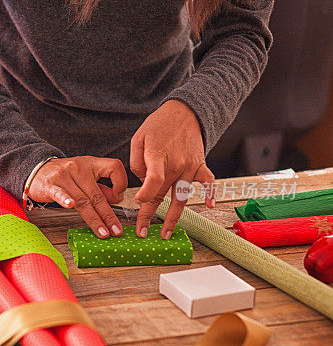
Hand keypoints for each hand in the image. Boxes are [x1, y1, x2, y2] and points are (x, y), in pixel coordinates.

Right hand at [27, 156, 127, 237]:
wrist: (37, 169)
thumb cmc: (66, 175)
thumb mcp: (86, 176)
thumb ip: (101, 187)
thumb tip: (116, 200)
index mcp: (91, 163)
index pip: (114, 167)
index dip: (120, 183)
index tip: (118, 199)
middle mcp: (79, 167)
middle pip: (97, 194)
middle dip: (108, 215)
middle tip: (116, 230)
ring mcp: (64, 175)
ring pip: (82, 200)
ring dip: (94, 218)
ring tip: (102, 232)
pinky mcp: (50, 185)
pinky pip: (59, 193)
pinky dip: (65, 199)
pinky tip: (70, 206)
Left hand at [130, 100, 215, 238]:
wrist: (185, 111)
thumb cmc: (158, 125)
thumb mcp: (138, 139)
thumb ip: (136, 163)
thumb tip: (142, 182)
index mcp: (158, 156)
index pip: (152, 181)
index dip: (144, 195)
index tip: (137, 203)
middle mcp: (176, 164)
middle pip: (162, 195)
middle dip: (149, 216)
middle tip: (142, 233)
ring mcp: (190, 166)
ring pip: (181, 197)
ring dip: (173, 217)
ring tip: (166, 234)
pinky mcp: (200, 165)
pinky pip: (208, 182)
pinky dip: (211, 194)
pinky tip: (209, 206)